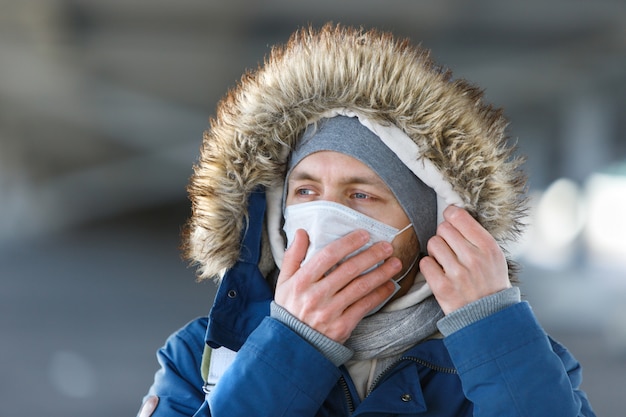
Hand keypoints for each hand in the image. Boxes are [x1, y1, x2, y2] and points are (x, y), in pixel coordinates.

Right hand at [274, 229, 400, 343]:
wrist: (294, 344)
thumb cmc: (289, 308)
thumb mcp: (284, 281)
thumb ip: (292, 256)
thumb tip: (301, 232)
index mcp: (301, 281)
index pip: (328, 255)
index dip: (348, 243)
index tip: (363, 235)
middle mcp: (316, 295)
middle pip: (349, 270)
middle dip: (371, 255)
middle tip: (387, 247)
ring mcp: (330, 311)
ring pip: (361, 287)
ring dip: (381, 274)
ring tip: (395, 264)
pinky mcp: (342, 326)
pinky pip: (364, 306)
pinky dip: (379, 295)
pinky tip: (389, 285)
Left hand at [420, 205, 509, 314]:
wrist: (490, 317)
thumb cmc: (490, 283)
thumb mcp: (494, 256)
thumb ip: (476, 236)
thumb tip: (453, 214)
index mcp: (488, 247)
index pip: (459, 216)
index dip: (451, 216)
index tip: (450, 220)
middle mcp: (473, 258)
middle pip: (443, 228)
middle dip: (444, 236)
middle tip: (450, 248)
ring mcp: (457, 273)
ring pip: (433, 243)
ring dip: (435, 251)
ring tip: (445, 261)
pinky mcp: (442, 287)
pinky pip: (425, 263)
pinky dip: (429, 267)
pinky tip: (439, 273)